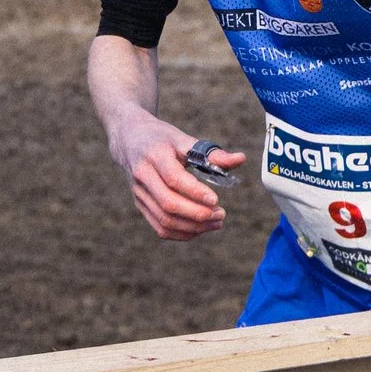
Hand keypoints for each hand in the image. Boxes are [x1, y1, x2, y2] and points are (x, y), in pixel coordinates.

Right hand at [105, 112, 237, 240]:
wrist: (129, 139)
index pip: (173, 178)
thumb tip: (241, 159)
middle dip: (197, 214)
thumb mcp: (184, 139)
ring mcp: (139, 193)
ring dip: (192, 227)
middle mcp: (143, 176)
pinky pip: (159, 227)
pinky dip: (181, 233)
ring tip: (216, 223)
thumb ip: (212, 153)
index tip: (216, 200)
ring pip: (164, 219)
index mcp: (155, 155)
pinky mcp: (140, 204)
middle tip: (221, 215)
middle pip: (168, 203)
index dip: (195, 191)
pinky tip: (200, 229)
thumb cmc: (161, 138)